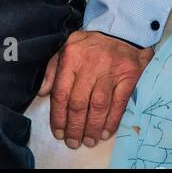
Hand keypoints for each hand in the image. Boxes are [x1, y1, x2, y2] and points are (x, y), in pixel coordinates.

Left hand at [37, 29, 152, 149]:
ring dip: (92, 127)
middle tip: (73, 142)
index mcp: (72, 57)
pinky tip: (106, 132)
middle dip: (75, 127)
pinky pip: (119, 103)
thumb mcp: (67, 48)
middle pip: (79, 103)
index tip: (59, 132)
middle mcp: (90, 64)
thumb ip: (53, 69)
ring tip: (89, 140)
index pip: (61, 93)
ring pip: (98, 105)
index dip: (59, 117)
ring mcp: (111, 70)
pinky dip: (112, 120)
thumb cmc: (91, 43)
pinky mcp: (128, 75)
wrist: (123, 30)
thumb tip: (43, 92)